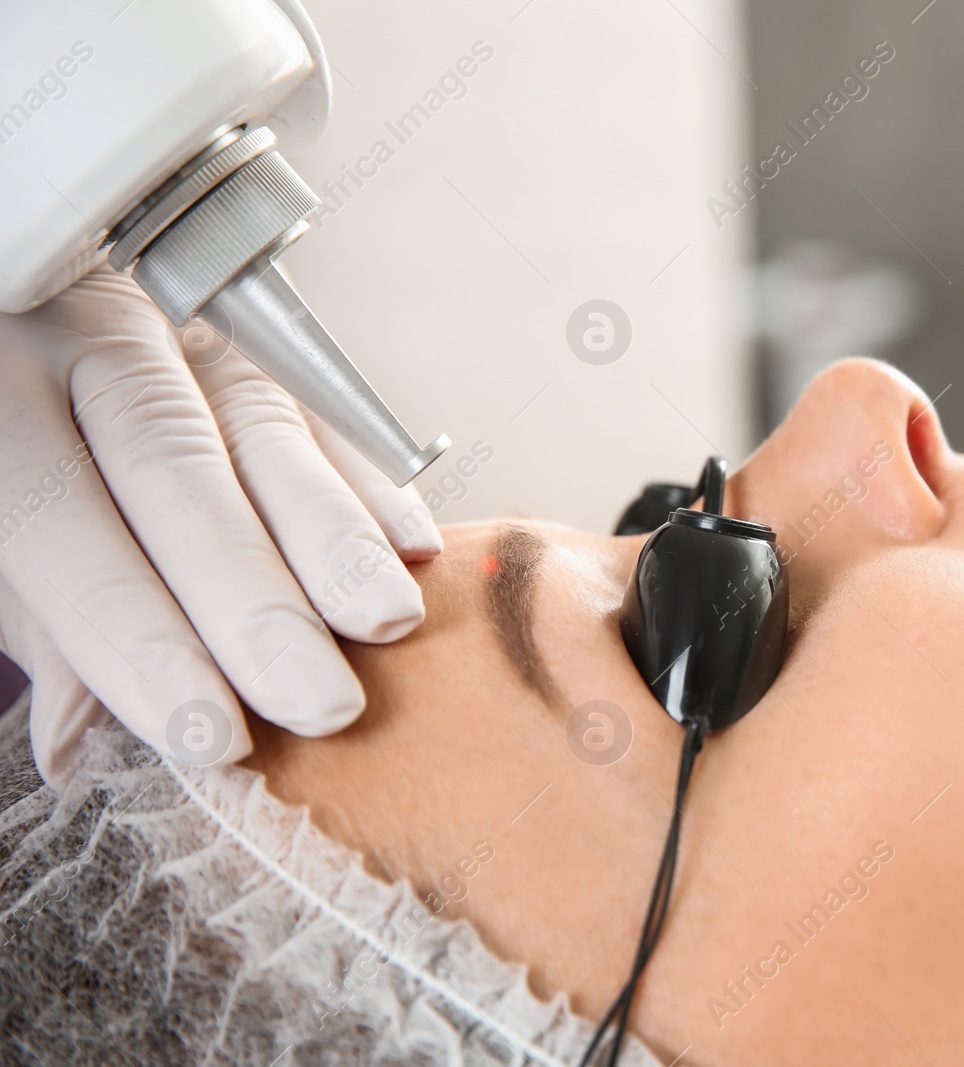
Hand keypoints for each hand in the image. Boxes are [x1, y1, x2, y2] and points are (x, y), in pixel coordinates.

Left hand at [0, 265, 441, 784]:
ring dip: (337, 534)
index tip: (210, 731)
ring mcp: (177, 321)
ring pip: (267, 423)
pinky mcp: (255, 330)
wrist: (19, 329)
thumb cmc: (1, 463)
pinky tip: (412, 546)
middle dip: (256, 596)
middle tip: (317, 698)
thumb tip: (79, 747)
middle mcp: (81, 337)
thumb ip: (35, 625)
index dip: (136, 632)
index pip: (60, 521)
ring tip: (385, 621)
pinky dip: (372, 477)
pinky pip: (326, 399)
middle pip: (176, 464)